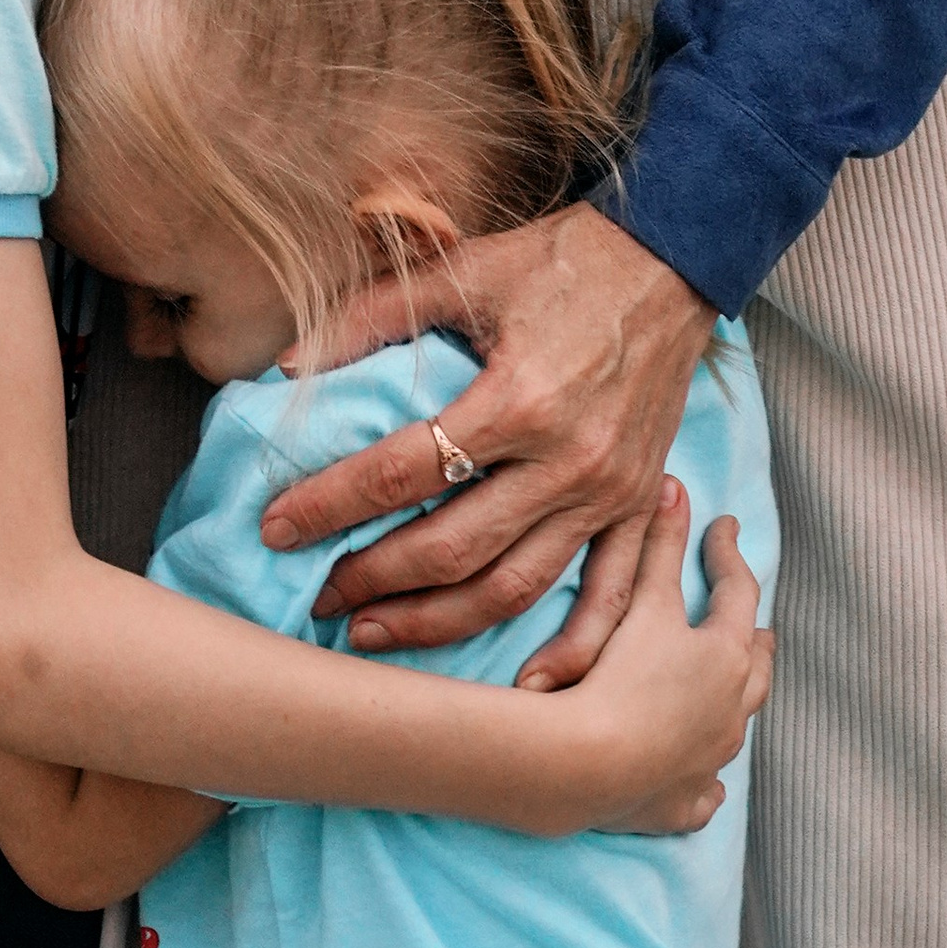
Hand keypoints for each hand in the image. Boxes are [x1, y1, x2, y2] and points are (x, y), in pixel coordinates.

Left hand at [263, 204, 713, 675]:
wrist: (670, 260)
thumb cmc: (562, 261)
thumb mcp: (465, 269)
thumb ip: (373, 316)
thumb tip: (288, 366)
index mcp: (517, 399)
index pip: (401, 471)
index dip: (329, 503)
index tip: (275, 526)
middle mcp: (566, 459)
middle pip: (452, 547)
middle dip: (372, 578)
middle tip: (316, 594)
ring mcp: (608, 492)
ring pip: (514, 587)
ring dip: (439, 623)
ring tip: (375, 633)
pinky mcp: (636, 504)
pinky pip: (605, 596)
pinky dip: (568, 650)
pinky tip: (521, 686)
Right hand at [556, 484, 770, 836]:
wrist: (587, 765)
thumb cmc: (618, 674)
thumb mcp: (641, 600)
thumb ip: (658, 544)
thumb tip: (674, 485)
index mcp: (727, 655)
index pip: (738, 591)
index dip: (728, 554)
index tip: (724, 528)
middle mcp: (732, 710)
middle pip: (757, 667)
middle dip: (757, 640)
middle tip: (758, 626)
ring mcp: (712, 761)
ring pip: (738, 727)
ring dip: (736, 704)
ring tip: (734, 694)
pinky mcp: (684, 804)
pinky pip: (705, 793)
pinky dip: (706, 780)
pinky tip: (707, 783)